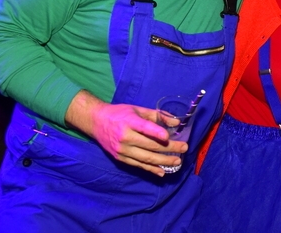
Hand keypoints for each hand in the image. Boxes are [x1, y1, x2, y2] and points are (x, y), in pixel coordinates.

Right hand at [65, 91, 185, 175]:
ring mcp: (122, 150)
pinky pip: (138, 165)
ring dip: (163, 161)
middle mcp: (125, 137)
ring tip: (177, 161)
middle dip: (169, 148)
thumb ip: (157, 115)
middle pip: (150, 145)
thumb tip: (176, 122)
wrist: (96, 123)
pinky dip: (151, 169)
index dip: (156, 133)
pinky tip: (162, 171)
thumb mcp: (137, 110)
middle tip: (184, 148)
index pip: (145, 128)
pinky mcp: (120, 158)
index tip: (168, 137)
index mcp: (129, 122)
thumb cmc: (120, 114)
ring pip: (146, 158)